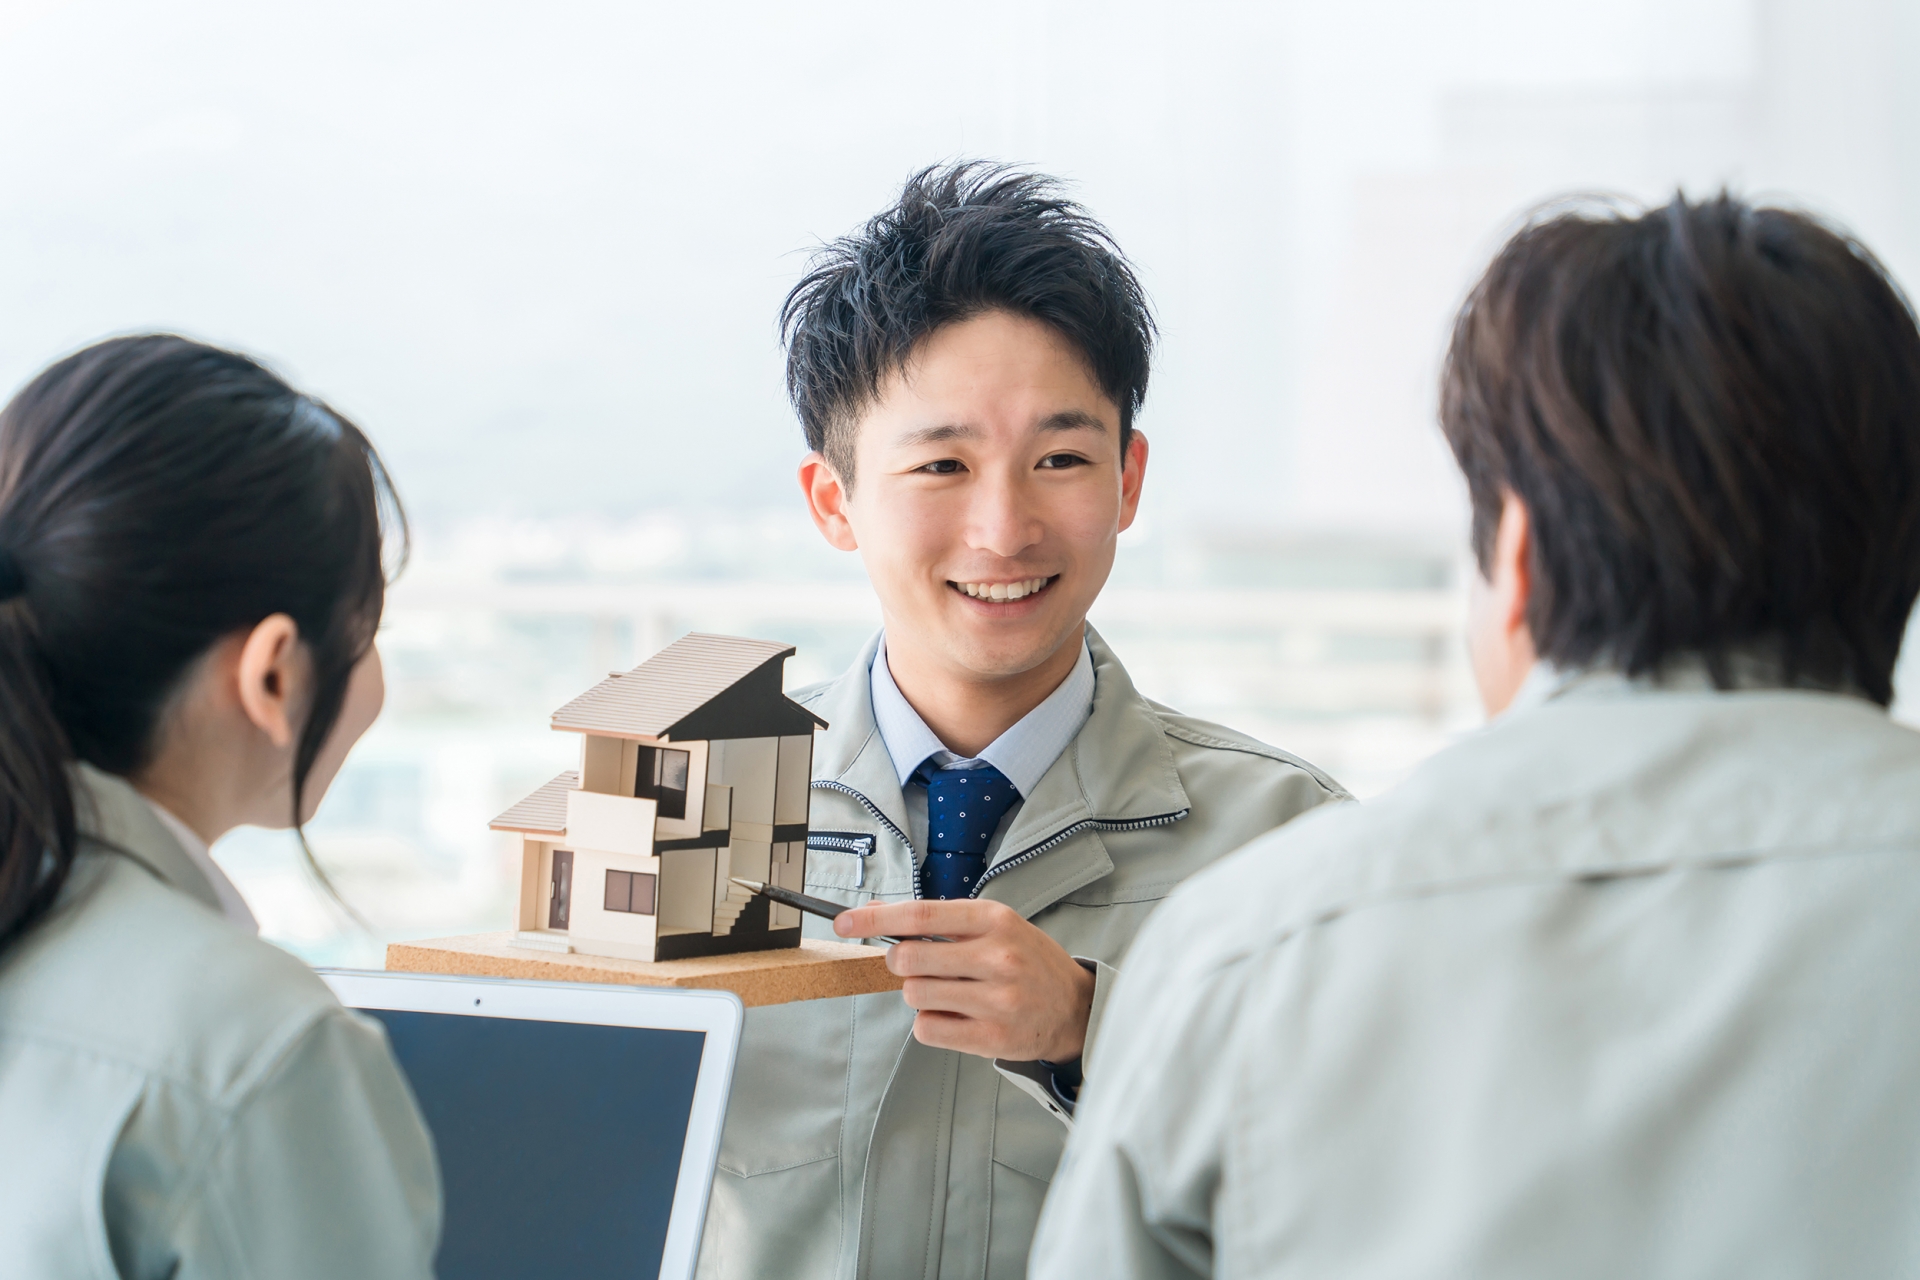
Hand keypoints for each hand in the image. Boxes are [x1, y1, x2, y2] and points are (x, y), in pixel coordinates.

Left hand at [834, 898, 1095, 1061]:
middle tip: (914, 964)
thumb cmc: (1028, 961)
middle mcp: (997, 958)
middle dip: (899, 962)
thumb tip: (881, 916)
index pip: (920, 917)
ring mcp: (995, 1001)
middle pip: (909, 960)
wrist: (1073, 1007)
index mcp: (994, 921)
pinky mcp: (991, 1038)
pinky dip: (930, 1022)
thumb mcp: (994, 926)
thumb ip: (943, 922)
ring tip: (948, 992)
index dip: (875, 918)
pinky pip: (927, 1029)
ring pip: (914, 996)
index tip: (845, 921)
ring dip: (918, 994)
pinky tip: (955, 1015)